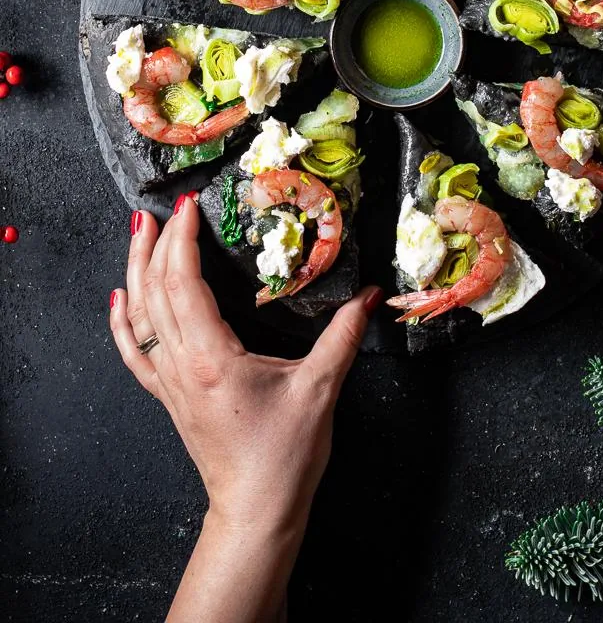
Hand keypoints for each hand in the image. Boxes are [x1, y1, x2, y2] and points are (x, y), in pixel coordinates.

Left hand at [110, 194, 380, 621]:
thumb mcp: (320, 390)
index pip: (184, 283)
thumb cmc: (285, 456)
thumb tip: (370, 295)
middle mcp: (181, 365)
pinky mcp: (169, 396)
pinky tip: (118, 298)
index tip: (189, 206)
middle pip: (155, 291)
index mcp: (212, 357)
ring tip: (137, 232)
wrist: (255, 510)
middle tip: (165, 207)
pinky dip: (122, 321)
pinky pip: (134, 352)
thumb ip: (342, 337)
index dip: (183, 240)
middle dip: (158, 243)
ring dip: (136, 269)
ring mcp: (169, 382)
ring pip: (140, 315)